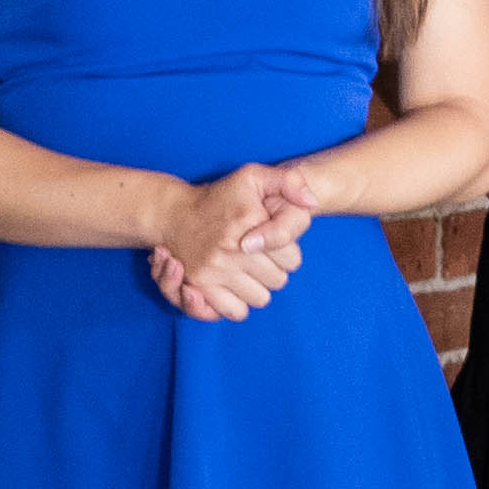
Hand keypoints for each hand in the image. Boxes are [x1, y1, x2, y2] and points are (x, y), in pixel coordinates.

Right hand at [149, 159, 312, 320]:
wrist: (176, 214)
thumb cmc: (221, 196)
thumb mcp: (254, 177)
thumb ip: (289, 182)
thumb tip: (312, 203)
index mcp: (249, 221)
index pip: (293, 258)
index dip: (287, 252)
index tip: (274, 244)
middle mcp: (233, 248)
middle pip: (279, 281)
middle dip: (274, 270)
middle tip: (259, 257)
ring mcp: (215, 269)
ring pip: (261, 298)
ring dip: (258, 288)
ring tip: (247, 271)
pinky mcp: (201, 285)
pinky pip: (236, 311)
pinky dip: (240, 304)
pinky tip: (236, 288)